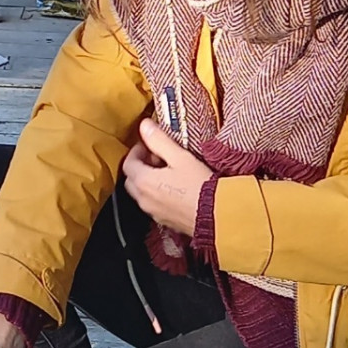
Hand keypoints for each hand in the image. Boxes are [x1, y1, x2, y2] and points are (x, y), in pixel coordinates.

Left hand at [121, 117, 209, 237]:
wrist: (218, 215)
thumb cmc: (200, 184)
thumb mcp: (180, 157)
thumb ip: (159, 140)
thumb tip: (144, 124)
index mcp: (143, 181)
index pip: (128, 163)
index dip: (136, 151)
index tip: (148, 144)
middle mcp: (143, 199)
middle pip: (132, 179)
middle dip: (140, 166)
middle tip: (157, 157)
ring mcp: (153, 213)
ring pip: (142, 194)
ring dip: (148, 181)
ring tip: (167, 172)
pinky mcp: (165, 222)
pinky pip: (154, 205)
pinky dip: (157, 195)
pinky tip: (175, 190)